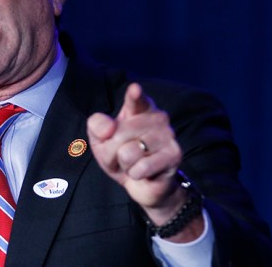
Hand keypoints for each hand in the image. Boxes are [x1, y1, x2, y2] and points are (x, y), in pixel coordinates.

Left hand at [87, 83, 186, 223]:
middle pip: (118, 134)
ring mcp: (168, 135)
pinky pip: (140, 168)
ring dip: (124, 164)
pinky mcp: (174, 155)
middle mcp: (157, 117)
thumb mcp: (100, 139)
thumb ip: (97, 126)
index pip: (136, 101)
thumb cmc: (119, 154)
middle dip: (111, 151)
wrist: (142, 182)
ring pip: (128, 153)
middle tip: (120, 155)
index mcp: (139, 108)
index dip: (134, 96)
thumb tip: (109, 128)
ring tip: (133, 163)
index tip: (134, 89)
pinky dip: (135, 174)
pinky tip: (144, 172)